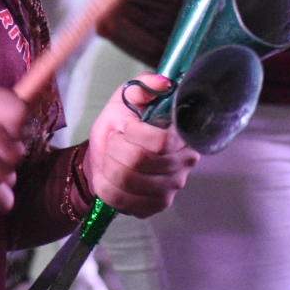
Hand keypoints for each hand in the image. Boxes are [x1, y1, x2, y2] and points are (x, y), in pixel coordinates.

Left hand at [85, 73, 197, 216]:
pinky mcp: (154, 206)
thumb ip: (144, 85)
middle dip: (115, 148)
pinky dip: (106, 186)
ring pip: (127, 181)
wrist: (108, 153)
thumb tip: (163, 83)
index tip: (124, 126)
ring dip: (108, 166)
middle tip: (113, 141)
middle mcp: (183, 164)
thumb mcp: (128, 97)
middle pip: (140, 161)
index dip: (134, 133)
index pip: (161, 141)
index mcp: (181, 134)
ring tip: (110, 157)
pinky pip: (121, 200)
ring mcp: (170, 188)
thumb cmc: (121, 123)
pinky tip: (109, 177)